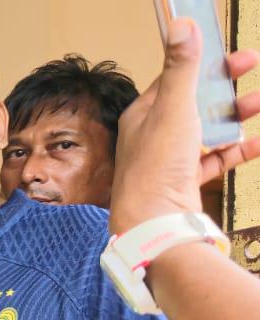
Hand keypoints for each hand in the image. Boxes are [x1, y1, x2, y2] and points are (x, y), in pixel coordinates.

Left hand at [110, 19, 259, 233]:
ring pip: (209, 130)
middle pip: (195, 102)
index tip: (231, 51)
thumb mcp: (173, 108)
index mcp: (143, 115)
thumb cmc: (157, 166)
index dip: (203, 63)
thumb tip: (181, 23)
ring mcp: (171, 160)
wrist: (154, 223)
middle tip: (253, 64)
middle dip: (225, 84)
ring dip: (236, 115)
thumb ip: (182, 68)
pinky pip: (218, 160)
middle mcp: (154, 136)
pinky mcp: (187, 182)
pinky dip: (239, 149)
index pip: (174, 80)